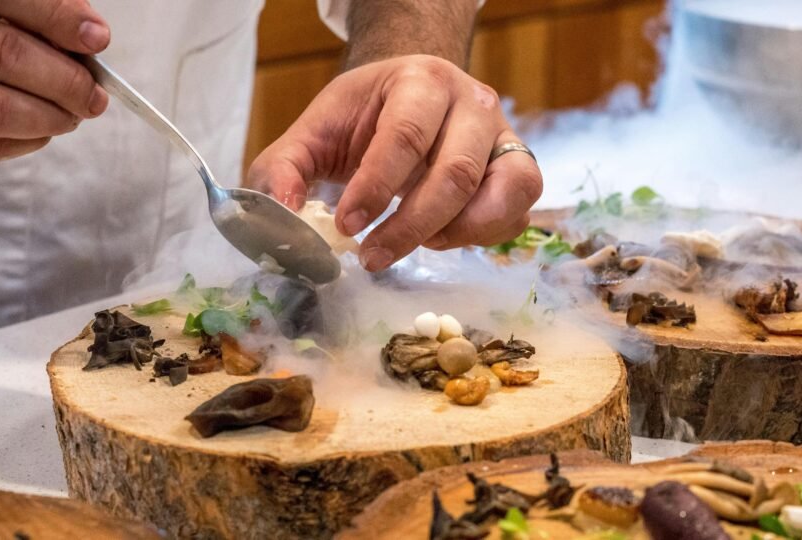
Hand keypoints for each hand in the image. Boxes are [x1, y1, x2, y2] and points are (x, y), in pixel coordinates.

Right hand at [0, 0, 110, 180]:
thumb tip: (87, 40)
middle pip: (3, 54)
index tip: (98, 38)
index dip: (57, 17)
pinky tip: (39, 132)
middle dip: (65, 78)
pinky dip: (27, 141)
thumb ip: (20, 19)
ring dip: (51, 116)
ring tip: (72, 115)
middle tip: (94, 95)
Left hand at [247, 55, 542, 271]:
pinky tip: (441, 237)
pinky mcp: (519, 169)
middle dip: (410, 226)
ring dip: (454, 234)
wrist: (413, 96)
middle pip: (455, 173)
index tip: (346, 227)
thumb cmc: (364, 117)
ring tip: (415, 245)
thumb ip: (284, 169)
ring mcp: (504, 136)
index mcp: (420, 81)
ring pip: (502, 193)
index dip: (375, 188)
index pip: (404, 136)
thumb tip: (281, 217)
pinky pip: (517, 213)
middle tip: (371, 257)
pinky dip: (482, 237)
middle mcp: (473, 103)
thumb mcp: (315, 132)